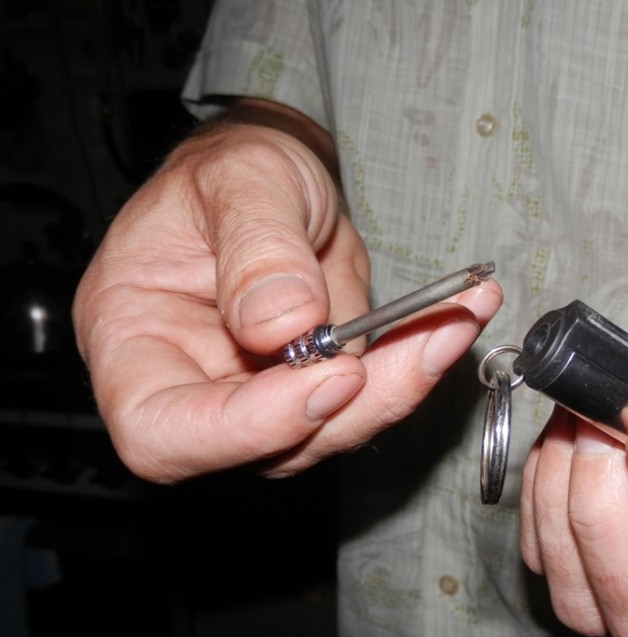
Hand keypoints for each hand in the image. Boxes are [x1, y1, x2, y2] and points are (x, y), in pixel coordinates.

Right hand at [73, 112, 501, 482]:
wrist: (274, 180)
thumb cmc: (231, 170)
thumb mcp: (240, 178)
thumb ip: (257, 246)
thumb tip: (284, 324)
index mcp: (133, 340)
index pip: (163, 432)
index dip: (248, 428)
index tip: (332, 376)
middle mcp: (192, 386)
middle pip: (267, 448)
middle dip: (358, 404)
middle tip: (432, 336)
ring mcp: (258, 397)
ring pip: (333, 430)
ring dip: (407, 382)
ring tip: (465, 309)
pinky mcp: (316, 390)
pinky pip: (370, 397)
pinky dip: (420, 360)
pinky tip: (465, 312)